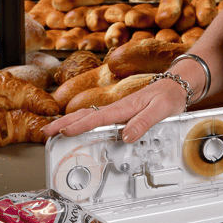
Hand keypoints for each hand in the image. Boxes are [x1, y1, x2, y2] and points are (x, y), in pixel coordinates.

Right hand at [42, 78, 187, 142]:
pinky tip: (78, 128)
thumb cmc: (168, 97)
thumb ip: (143, 122)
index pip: (97, 117)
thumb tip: (126, 136)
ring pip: (88, 116)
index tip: (64, 132)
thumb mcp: (161, 110)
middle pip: (85, 115)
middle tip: (46, 133)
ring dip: (70, 123)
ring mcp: (117, 111)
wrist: (176, 87)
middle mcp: (117, 108)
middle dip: (64, 123)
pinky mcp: (121, 114)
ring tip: (54, 132)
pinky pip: (97, 118)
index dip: (80, 126)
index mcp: (124, 107)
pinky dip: (82, 123)